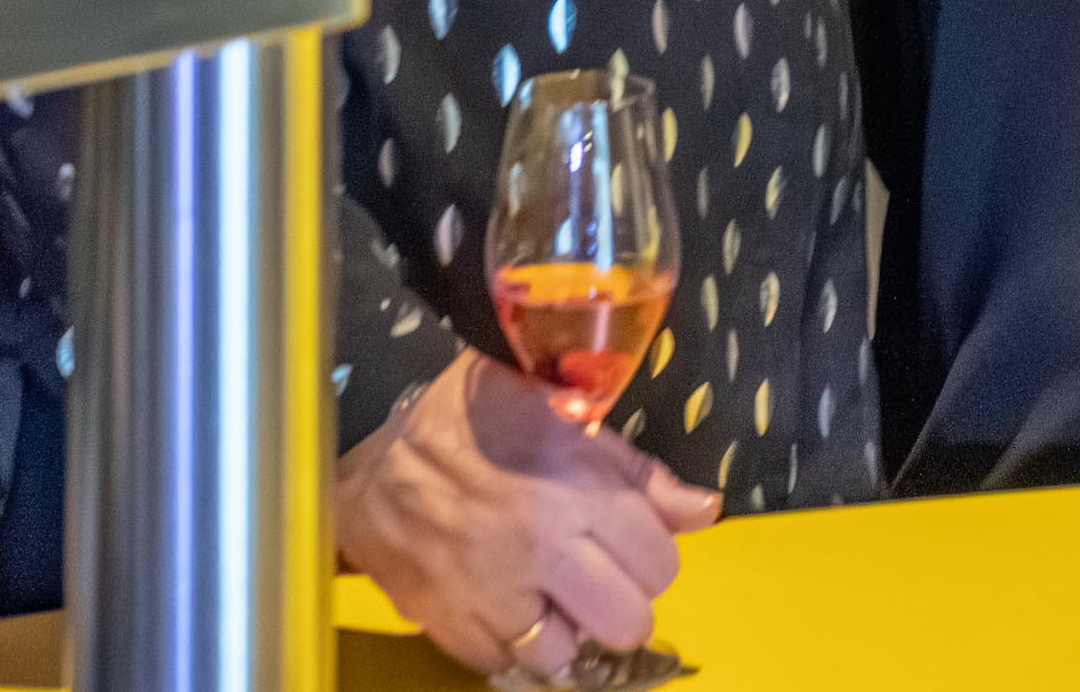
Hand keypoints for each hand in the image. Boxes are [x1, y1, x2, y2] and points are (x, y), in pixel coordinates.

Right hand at [328, 352, 717, 676]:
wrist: (374, 466)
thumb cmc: (471, 427)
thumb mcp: (561, 416)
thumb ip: (638, 471)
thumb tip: (704, 511)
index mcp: (573, 485)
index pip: (659, 559)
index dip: (653, 554)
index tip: (631, 544)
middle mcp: (538, 545)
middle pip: (626, 621)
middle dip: (623, 605)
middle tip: (601, 581)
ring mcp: (493, 593)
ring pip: (567, 655)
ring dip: (566, 632)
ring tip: (551, 596)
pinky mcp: (454, 626)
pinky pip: (508, 664)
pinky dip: (513, 643)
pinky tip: (509, 605)